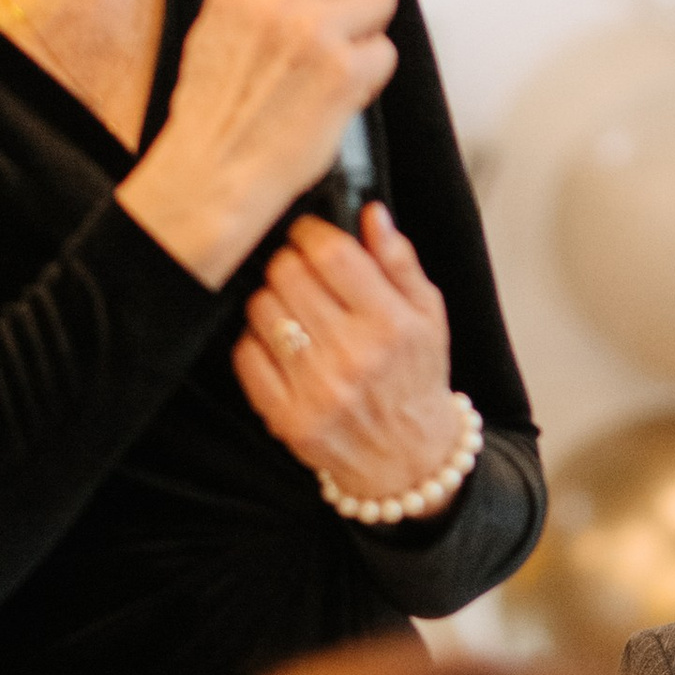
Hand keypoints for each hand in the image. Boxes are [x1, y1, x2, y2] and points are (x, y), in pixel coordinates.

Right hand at [118, 0, 397, 289]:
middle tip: (346, 2)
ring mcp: (314, 35)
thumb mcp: (212, 17)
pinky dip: (371, 70)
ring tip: (336, 52)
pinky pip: (385, 50)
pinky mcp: (344, 75)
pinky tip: (340, 87)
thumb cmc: (214, 101)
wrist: (214, 170)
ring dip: (369, 24)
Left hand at [235, 205, 462, 507]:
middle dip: (289, 262)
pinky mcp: (287, 418)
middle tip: (299, 272)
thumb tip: (372, 213)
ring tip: (292, 311)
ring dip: (272, 300)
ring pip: (262, 309)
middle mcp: (354, 356)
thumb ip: (399, 262)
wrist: (410, 461)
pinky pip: (246, 355)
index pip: (331, 253)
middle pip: (288, 274)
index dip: (310, 232)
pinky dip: (256, 342)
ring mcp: (317, 390)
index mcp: (392, 325)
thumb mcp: (428, 316)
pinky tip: (280, 345)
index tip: (308, 233)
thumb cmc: (417, 379)